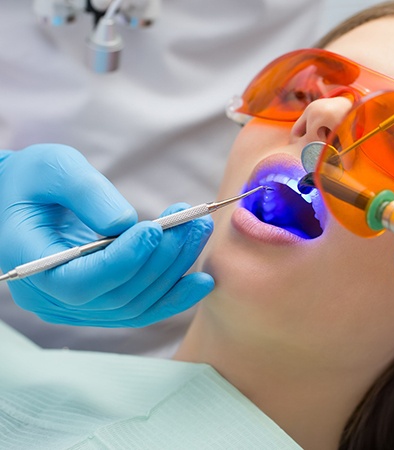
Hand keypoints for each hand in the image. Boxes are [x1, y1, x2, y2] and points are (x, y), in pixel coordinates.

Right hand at [0, 145, 213, 326]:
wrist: (24, 201)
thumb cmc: (32, 180)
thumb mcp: (52, 168)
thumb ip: (85, 193)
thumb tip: (126, 224)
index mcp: (29, 263)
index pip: (79, 282)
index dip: (122, 261)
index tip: (156, 229)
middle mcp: (50, 297)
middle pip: (117, 294)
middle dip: (162, 258)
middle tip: (194, 222)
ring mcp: (75, 306)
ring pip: (134, 304)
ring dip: (174, 270)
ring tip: (199, 231)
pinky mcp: (97, 304)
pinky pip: (139, 309)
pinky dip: (172, 296)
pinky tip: (202, 281)